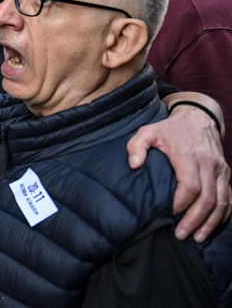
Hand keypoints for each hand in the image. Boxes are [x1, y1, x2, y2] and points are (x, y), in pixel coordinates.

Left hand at [127, 105, 230, 241]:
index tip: (169, 213)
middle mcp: (209, 164)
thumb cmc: (169, 129)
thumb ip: (136, 146)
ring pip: (222, 202)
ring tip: (197, 237)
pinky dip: (223, 215)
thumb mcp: (147, 131)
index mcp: (189, 155)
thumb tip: (133, 165)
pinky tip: (212, 227)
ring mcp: (221, 170)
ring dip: (210, 222)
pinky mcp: (227, 174)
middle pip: (207, 199)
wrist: (198, 118)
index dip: (181, 203)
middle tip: (181, 235)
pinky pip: (230, 199)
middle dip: (195, 220)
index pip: (190, 186)